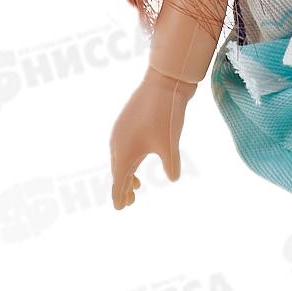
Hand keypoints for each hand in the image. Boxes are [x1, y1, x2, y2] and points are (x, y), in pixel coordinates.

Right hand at [109, 66, 198, 209]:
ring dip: (126, 172)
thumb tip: (173, 178)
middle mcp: (118, 143)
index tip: (120, 209)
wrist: (164, 82)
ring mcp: (121, 130)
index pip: (119, 181)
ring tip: (136, 186)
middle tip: (130, 202)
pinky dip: (128, 158)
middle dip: (123, 187)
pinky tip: (138, 160)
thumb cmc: (165, 115)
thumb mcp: (170, 144)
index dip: (119, 196)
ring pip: (120, 158)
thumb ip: (170, 164)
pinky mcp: (127, 121)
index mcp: (124, 152)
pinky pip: (123, 146)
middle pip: (118, 171)